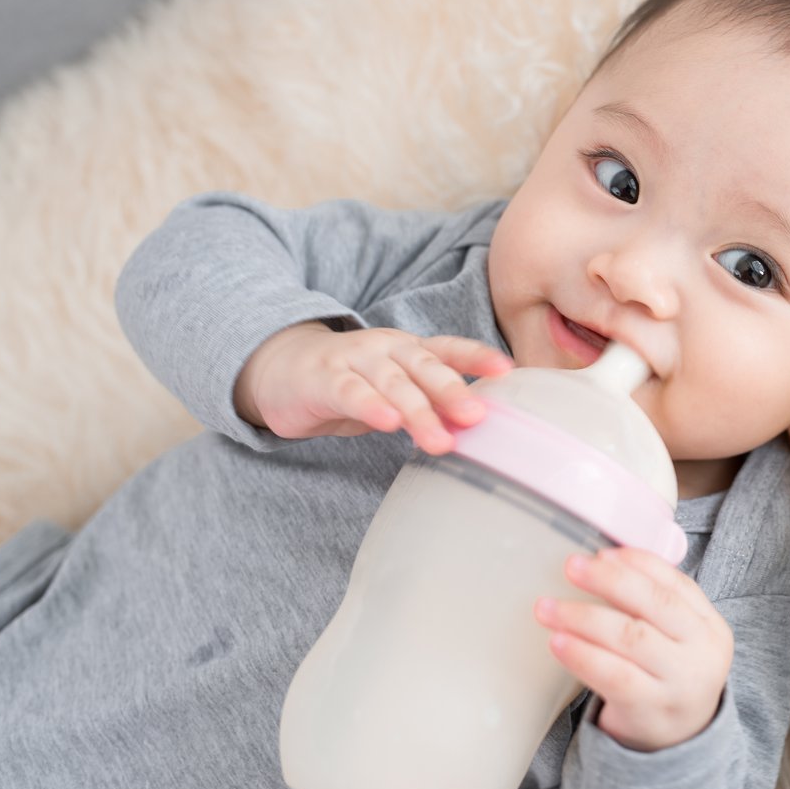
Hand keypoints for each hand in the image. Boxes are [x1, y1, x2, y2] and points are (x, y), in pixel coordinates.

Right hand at [233, 321, 512, 453]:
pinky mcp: (323, 379)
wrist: (282, 370)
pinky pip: (350, 393)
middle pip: (424, 366)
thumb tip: (476, 428)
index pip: (449, 349)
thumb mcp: (395, 390)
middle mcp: (386, 348)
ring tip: (439, 440)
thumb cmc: (352, 383)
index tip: (507, 370)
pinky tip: (387, 423)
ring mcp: (354, 360)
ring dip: (417, 411)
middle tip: (476, 417)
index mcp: (410, 349)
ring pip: (392, 383)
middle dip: (452, 391)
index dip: (477, 357)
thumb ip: (430, 404)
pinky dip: (370, 407)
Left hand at [533, 547, 732, 752]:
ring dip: (584, 616)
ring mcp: (679, 683)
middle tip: (572, 567)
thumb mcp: (679, 640)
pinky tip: (558, 642)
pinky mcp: (650, 709)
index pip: (677, 583)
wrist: (679, 743)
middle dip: (609, 580)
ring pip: (630, 637)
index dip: (638, 563)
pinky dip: (582, 654)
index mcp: (710, 626)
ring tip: (548, 607)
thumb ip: (655, 604)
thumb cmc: (668, 676)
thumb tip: (603, 561)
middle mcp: (702, 652)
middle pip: (654, 604)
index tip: (602, 552)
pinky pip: (612, 675)